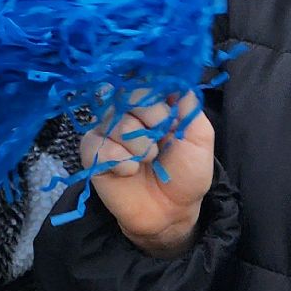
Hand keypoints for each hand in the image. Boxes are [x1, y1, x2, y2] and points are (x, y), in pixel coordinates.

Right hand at [83, 91, 213, 258]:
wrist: (170, 212)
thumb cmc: (186, 174)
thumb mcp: (199, 138)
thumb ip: (189, 106)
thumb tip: (177, 78)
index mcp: (153, 104)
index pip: (147, 81)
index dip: (158, 99)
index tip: (170, 120)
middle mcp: (127, 112)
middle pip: (129, 95)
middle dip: (151, 121)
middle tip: (160, 146)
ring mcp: (107, 130)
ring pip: (116, 121)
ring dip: (139, 146)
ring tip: (147, 162)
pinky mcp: (92, 151)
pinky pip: (99, 144)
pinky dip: (120, 160)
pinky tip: (129, 172)